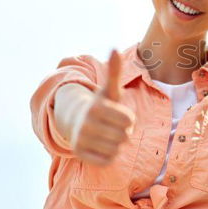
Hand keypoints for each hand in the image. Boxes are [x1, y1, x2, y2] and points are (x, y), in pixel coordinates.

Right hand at [71, 50, 135, 165]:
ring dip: (117, 144)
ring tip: (107, 135)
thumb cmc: (101, 105)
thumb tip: (114, 48)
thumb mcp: (109, 89)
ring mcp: (80, 140)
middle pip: (124, 136)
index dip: (129, 119)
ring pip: (117, 149)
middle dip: (123, 132)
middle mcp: (85, 124)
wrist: (77, 122)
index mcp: (96, 108)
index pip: (129, 120)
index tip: (118, 115)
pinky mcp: (79, 154)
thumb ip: (114, 71)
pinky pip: (108, 160)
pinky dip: (109, 155)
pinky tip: (102, 146)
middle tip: (112, 126)